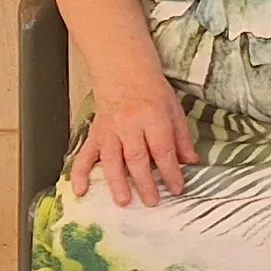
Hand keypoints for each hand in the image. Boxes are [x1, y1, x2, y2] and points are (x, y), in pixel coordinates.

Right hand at [70, 84, 197, 206]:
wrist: (122, 68)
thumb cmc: (150, 88)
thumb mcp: (173, 108)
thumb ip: (181, 137)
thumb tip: (190, 161)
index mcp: (152, 117)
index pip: (163, 150)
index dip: (170, 171)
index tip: (177, 188)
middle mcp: (129, 124)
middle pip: (137, 158)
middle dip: (145, 182)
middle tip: (152, 202)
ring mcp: (109, 130)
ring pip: (112, 159)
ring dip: (117, 182)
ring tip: (123, 201)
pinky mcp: (95, 132)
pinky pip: (86, 154)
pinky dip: (80, 173)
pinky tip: (80, 189)